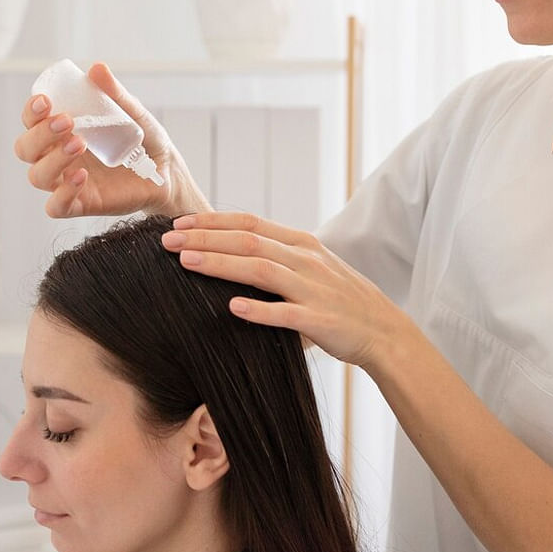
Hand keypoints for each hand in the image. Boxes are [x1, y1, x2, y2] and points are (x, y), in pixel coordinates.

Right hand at [15, 63, 210, 218]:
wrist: (166, 170)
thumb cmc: (142, 139)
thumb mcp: (132, 113)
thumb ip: (114, 94)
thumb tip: (97, 68)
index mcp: (62, 131)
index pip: (32, 122)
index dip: (31, 112)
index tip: (45, 101)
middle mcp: (58, 156)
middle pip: (26, 149)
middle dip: (39, 134)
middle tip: (66, 122)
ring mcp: (67, 182)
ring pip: (37, 176)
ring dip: (53, 159)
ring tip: (79, 144)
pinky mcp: (81, 204)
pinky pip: (56, 206)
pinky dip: (63, 193)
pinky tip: (82, 176)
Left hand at [160, 211, 417, 368]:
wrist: (384, 330)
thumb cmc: (339, 299)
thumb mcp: (309, 268)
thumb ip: (276, 259)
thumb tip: (229, 261)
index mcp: (301, 243)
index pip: (249, 223)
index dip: (212, 221)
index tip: (180, 224)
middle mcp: (305, 259)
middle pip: (248, 241)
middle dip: (205, 238)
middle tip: (168, 241)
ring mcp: (313, 288)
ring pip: (261, 270)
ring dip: (221, 264)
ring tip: (187, 263)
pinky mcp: (319, 319)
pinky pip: (286, 313)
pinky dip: (259, 310)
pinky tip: (232, 309)